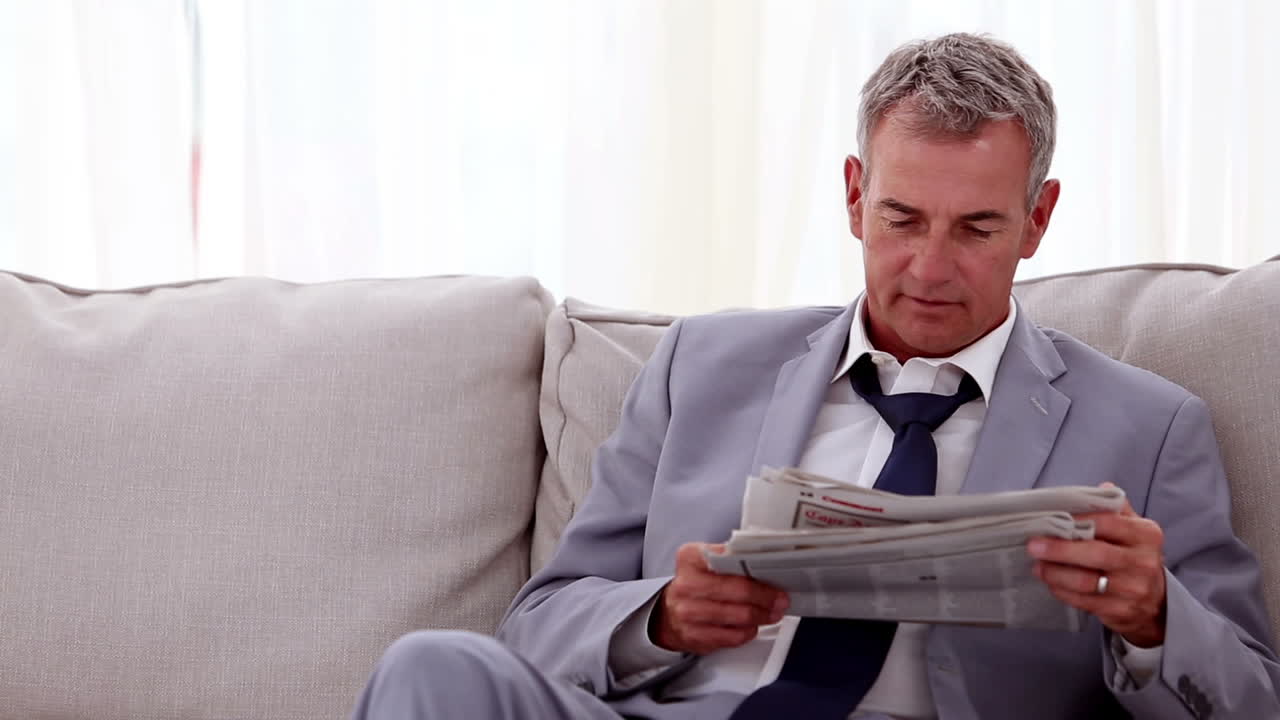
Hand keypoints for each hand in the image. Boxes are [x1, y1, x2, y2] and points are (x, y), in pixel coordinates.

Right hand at [651, 542, 789, 654]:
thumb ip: (730, 560)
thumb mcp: (704, 562)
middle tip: (780, 599)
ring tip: (771, 613)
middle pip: (739, 590)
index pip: (729, 559)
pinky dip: (748, 631)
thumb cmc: (694, 585)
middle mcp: (687, 585)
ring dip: (762, 615)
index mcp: (691, 558)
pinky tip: (751, 625)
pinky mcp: (695, 636)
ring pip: (740, 616)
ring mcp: (688, 612)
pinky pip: (734, 636)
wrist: (668, 614)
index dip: (756, 568)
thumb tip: (766, 564)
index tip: (774, 573)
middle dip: (766, 596)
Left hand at [1027, 483, 1166, 646]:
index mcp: (1146, 534)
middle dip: (1060, 549)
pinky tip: (1050, 582)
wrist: (1154, 602)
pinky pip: (1084, 601)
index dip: (1078, 521)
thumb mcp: (1133, 530)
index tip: (1052, 519)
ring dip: (1055, 573)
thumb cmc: (1132, 556)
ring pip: (1086, 581)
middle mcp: (1143, 561)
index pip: (1109, 522)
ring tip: (1037, 565)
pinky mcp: (1120, 611)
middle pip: (1096, 553)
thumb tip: (1100, 488)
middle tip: (1033, 545)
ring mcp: (1133, 589)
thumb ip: (1115, 509)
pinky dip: (1062, 590)